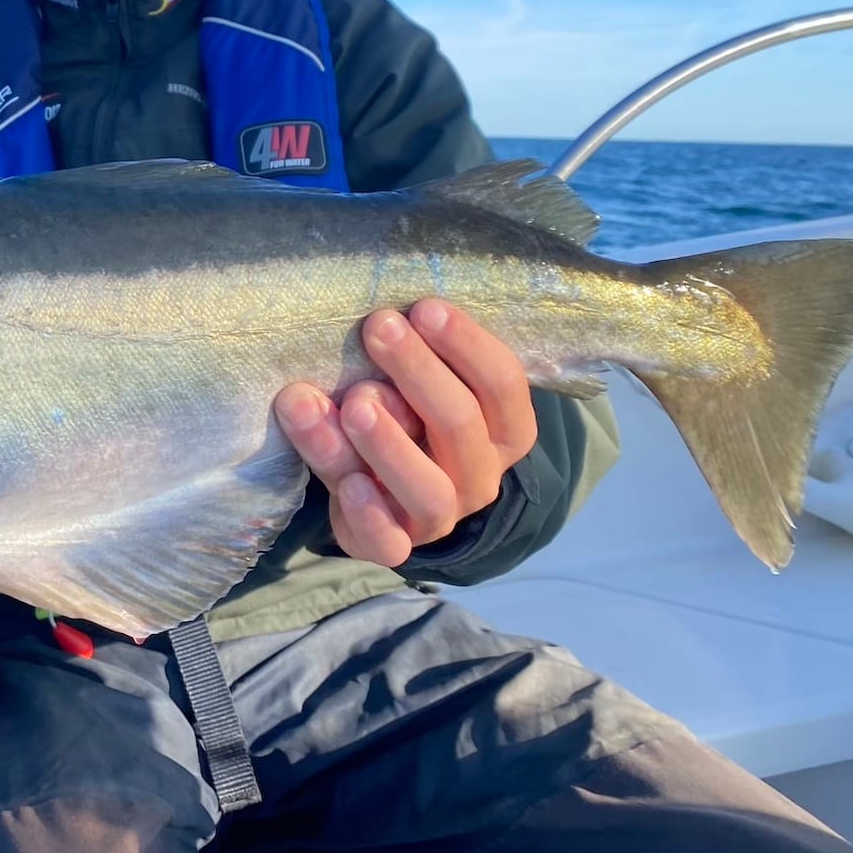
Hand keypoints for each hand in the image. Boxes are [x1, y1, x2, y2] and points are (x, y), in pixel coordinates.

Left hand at [273, 299, 537, 567]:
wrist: (383, 494)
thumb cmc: (406, 415)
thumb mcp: (420, 384)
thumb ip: (410, 360)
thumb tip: (385, 320)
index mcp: (503, 430)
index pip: (502, 384)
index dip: (466, 344)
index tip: (424, 307)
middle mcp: (479, 474)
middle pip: (461, 424)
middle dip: (417, 371)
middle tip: (378, 328)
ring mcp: (439, 516)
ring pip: (428, 489)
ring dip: (388, 442)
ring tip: (353, 403)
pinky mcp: (392, 545)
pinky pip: (388, 541)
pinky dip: (368, 513)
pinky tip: (348, 483)